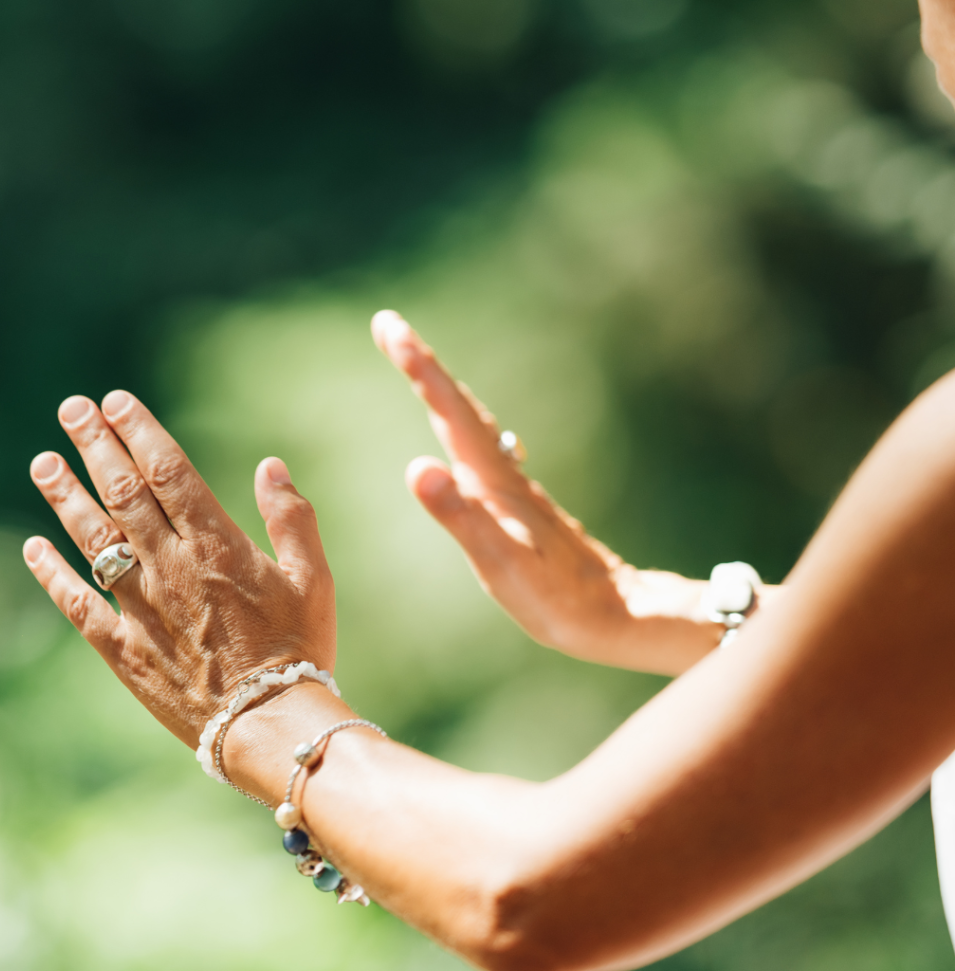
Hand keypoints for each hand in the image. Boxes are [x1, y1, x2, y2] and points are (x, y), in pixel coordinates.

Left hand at [23, 391, 334, 746]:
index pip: (168, 472)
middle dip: (95, 446)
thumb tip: (272, 466)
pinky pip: (77, 604)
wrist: (269, 723)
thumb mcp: (313, 577)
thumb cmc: (301, 647)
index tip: (116, 401)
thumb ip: (292, 518)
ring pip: (93, 539)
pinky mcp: (124, 648)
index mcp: (217, 545)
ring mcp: (141, 607)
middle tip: (72, 409)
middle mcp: (170, 567)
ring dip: (65, 497)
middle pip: (123, 493)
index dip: (139, 431)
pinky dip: (52, 573)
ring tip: (43, 462)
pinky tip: (32, 546)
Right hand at [371, 310, 722, 674]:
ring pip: (472, 424)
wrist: (615, 612)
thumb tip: (416, 467)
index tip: (388, 327)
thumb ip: (461, 517)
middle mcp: (504, 473)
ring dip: (442, 391)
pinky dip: (461, 423)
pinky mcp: (521, 503)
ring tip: (416, 366)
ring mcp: (514, 486)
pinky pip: (482, 447)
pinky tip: (461, 434)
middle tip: (388, 328)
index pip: (449, 413)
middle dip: (423, 365)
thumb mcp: (501, 564)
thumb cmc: (557, 598)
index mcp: (494, 482)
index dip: (419, 369)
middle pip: (459, 407)